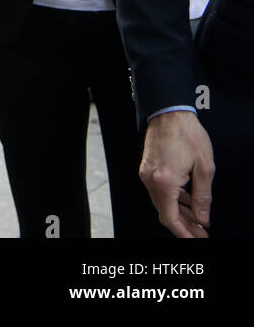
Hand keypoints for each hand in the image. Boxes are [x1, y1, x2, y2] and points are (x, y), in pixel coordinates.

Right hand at [139, 110, 213, 237]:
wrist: (169, 113)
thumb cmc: (187, 134)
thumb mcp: (204, 167)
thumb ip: (203, 196)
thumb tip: (202, 218)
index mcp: (164, 181)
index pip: (170, 218)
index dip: (184, 232)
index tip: (197, 238)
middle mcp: (150, 180)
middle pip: (164, 213)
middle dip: (183, 225)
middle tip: (201, 232)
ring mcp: (146, 173)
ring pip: (161, 203)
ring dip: (178, 212)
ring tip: (197, 218)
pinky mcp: (146, 168)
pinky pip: (158, 191)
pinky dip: (172, 199)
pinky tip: (186, 200)